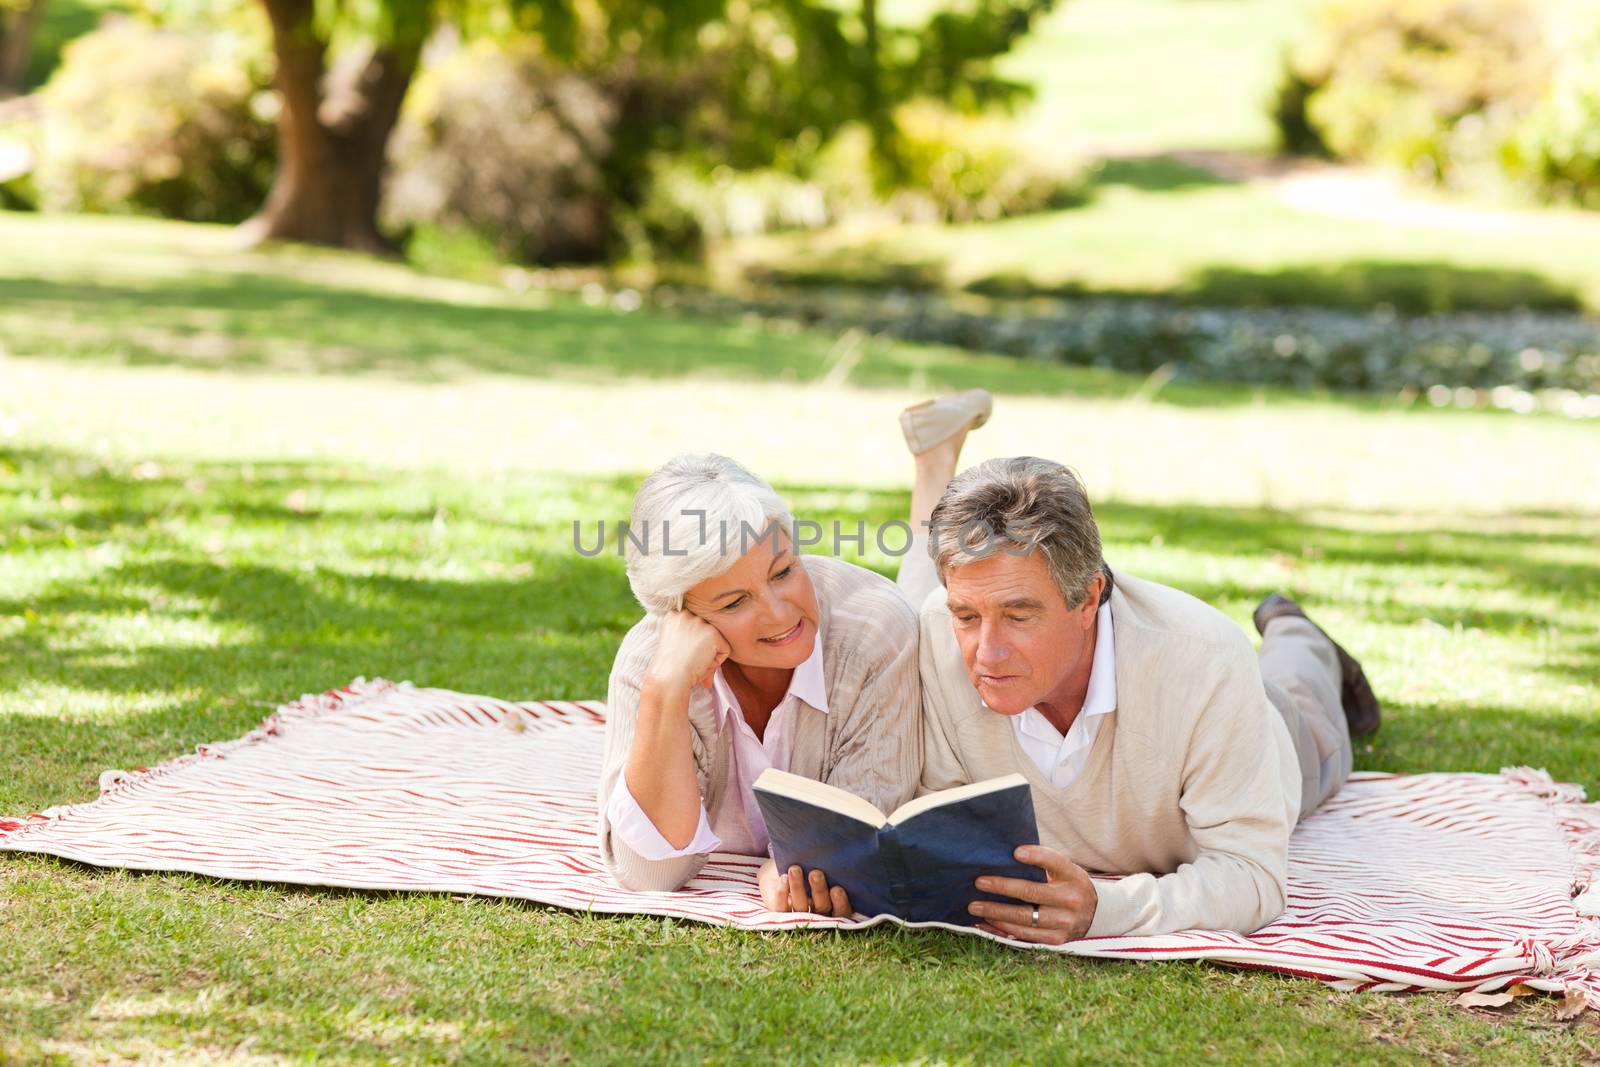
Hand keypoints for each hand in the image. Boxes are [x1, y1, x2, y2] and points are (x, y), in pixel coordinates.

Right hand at [646, 610, 730, 692]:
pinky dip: (716, 662)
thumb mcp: (674, 646)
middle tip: (690, 661)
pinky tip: (702, 664)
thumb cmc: (669, 668)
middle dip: (702, 648)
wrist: (669, 677)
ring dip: (708, 654)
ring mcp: (700, 622)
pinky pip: (724, 650)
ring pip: (714, 641)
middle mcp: (686, 614)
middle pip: (705, 632)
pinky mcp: (713, 633)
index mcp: (673, 615)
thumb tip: (703, 646)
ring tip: (695, 664)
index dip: (692, 642)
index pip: (693, 626)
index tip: (684, 653)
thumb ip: (688, 638)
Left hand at [757, 859, 852, 916]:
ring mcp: (797, 916)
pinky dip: (782, 893)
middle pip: (822, 908)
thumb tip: (838, 852)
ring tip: (795, 869)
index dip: (841, 904)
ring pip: (800, 908)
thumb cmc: (808, 866)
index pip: (841, 912)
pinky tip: (784, 878)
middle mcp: (817, 914)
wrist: (782, 869)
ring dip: (798, 888)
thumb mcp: (820, 865)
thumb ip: (830, 866)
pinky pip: (781, 908)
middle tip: (815, 873)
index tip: (837, 888)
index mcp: (833, 906)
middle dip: (819, 891)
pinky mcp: (780, 914)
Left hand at [966, 845, 1096, 944]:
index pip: (1054, 862)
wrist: (1095, 915)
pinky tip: (986, 922)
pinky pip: (1025, 935)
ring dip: (996, 912)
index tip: (1015, 852)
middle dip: (1002, 888)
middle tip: (979, 883)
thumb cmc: (1068, 885)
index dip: (1036, 856)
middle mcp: (1071, 900)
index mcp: (1073, 876)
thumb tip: (1006, 856)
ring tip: (975, 906)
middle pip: (1031, 893)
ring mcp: (1064, 923)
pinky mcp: (1056, 940)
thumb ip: (1043, 863)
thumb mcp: (1065, 870)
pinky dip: (1003, 929)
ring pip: (1024, 918)